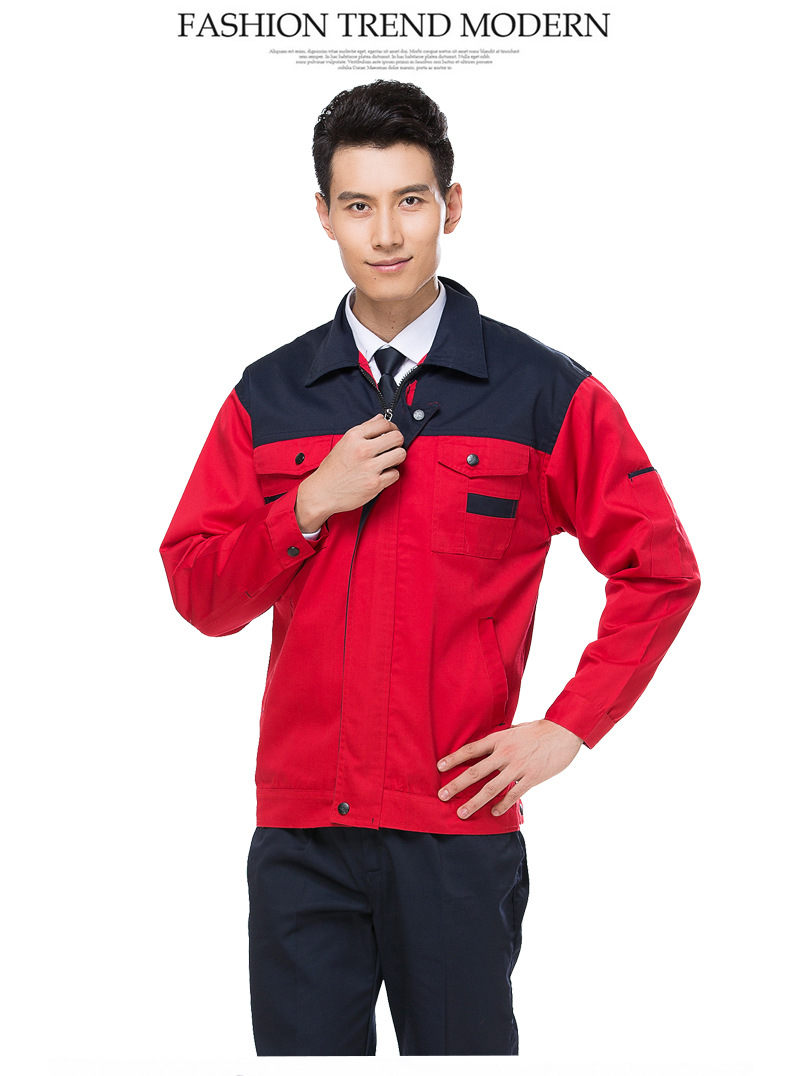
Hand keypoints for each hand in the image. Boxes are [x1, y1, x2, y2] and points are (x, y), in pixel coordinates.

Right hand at [294, 415, 405, 531]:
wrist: (322, 493)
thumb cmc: (332, 469)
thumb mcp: (344, 443)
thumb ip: (363, 429)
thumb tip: (380, 418)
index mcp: (354, 437)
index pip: (384, 423)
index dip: (392, 427)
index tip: (391, 433)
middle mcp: (362, 450)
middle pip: (396, 438)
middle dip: (397, 442)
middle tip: (392, 448)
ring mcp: (370, 467)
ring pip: (400, 455)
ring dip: (397, 458)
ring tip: (388, 461)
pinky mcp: (375, 483)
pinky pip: (395, 474)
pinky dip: (390, 475)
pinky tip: (381, 475)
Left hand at [436, 719, 583, 818]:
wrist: (564, 732)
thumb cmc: (539, 730)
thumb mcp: (516, 729)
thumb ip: (501, 740)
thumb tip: (487, 747)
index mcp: (500, 739)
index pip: (471, 750)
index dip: (454, 758)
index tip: (440, 767)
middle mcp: (505, 753)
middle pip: (475, 771)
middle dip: (457, 785)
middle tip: (442, 795)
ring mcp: (518, 767)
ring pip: (491, 788)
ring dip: (475, 802)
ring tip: (462, 813)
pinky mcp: (531, 778)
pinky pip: (513, 795)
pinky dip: (502, 805)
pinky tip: (493, 813)